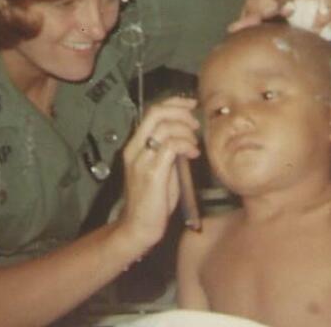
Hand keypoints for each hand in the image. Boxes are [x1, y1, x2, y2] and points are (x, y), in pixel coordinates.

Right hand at [118, 97, 200, 250]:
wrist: (138, 227)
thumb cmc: (151, 201)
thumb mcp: (162, 170)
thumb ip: (170, 152)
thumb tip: (188, 136)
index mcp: (135, 146)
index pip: (151, 112)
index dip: (173, 103)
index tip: (190, 104)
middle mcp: (135, 149)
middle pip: (156, 113)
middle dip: (181, 112)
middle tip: (195, 122)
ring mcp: (142, 160)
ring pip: (165, 127)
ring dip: (186, 130)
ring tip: (194, 143)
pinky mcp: (152, 172)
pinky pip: (171, 146)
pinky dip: (186, 145)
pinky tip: (193, 154)